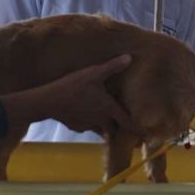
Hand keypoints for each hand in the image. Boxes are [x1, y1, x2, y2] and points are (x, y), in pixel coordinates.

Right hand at [0, 55, 134, 134]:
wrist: (49, 101)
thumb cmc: (73, 86)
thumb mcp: (93, 73)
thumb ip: (112, 67)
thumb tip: (129, 57)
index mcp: (108, 108)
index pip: (127, 122)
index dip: (137, 129)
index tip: (146, 136)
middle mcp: (100, 120)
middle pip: (114, 129)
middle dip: (118, 128)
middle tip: (123, 126)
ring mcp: (87, 125)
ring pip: (100, 130)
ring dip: (104, 127)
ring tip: (104, 121)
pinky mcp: (75, 127)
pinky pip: (86, 127)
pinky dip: (87, 123)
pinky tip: (83, 114)